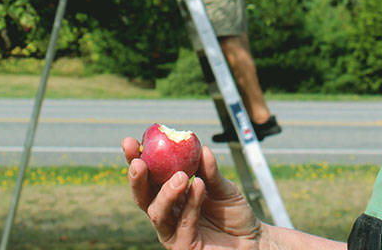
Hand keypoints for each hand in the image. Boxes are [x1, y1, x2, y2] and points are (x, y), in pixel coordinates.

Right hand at [122, 136, 261, 249]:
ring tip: (181, 176)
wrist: (251, 239)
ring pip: (158, 213)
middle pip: (143, 196)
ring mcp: (173, 231)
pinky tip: (198, 185)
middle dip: (137, 178)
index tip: (130, 141)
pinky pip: (183, 224)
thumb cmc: (232, 212)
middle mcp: (167, 213)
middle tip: (139, 162)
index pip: (148, 176)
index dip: (136, 159)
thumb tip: (201, 148)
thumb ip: (209, 171)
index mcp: (170, 194)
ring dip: (165, 192)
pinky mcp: (184, 246)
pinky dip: (190, 203)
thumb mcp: (221, 186)